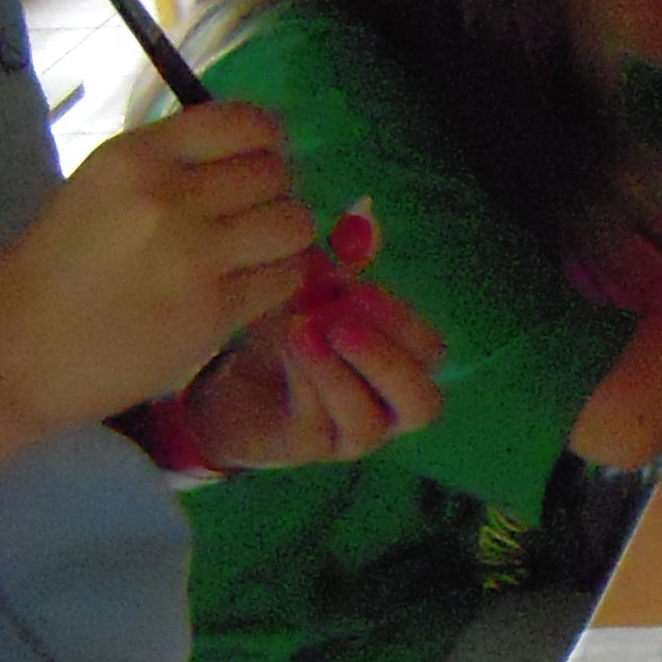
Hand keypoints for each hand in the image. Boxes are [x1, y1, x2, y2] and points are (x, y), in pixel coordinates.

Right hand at [0, 104, 315, 462]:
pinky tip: (254, 285)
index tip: (261, 160)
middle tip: (255, 216)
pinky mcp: (214, 311)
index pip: (243, 122)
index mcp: (137, 156)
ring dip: (287, 236)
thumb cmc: (64, 262)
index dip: (267, 141)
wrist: (23, 344)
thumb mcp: (107, 184)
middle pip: (274, 174)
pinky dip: (280, 279)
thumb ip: (174, 163)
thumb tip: (256, 150)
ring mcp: (195, 256)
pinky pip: (286, 278)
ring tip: (260, 251)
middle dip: (275, 192)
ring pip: (294, 224)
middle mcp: (169, 197)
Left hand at [187, 278, 443, 467]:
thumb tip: (363, 212)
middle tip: (339, 322)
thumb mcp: (316, 296)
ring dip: (334, 370)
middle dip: (383, 359)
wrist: (232, 387)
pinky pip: (317, 424)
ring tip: (300, 330)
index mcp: (402, 369)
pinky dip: (302, 381)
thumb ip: (344, 264)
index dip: (399, 320)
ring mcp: (349, 437)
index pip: (430, 353)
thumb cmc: (288, 339)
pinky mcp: (307, 448)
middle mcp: (387, 411)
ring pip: (368, 422)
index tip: (353, 285)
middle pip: (421, 403)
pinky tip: (283, 349)